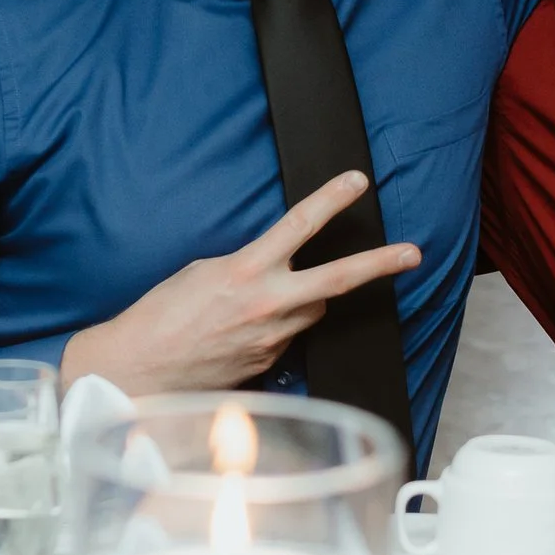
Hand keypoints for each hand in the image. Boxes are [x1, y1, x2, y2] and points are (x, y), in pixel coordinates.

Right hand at [60, 171, 419, 394]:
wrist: (140, 372)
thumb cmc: (161, 317)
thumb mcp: (202, 272)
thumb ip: (247, 267)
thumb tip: (272, 271)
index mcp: (247, 270)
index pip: (300, 225)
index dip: (332, 199)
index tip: (357, 181)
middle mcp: (268, 304)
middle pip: (338, 280)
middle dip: (380, 264)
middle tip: (413, 253)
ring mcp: (273, 338)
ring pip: (314, 310)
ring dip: (306, 299)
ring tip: (270, 300)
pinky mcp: (270, 364)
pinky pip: (290, 336)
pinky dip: (281, 326)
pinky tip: (246, 330)